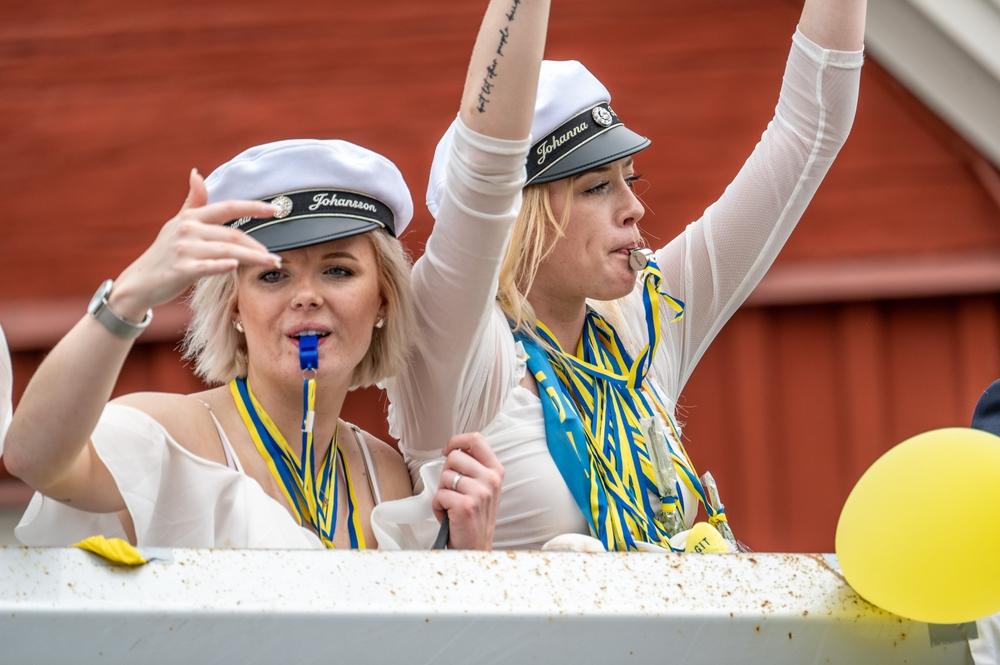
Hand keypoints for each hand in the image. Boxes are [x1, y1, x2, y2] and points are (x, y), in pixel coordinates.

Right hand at [109, 169, 279, 318]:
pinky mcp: (180, 269)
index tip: (276, 209)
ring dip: (251, 257)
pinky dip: (221, 264)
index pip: (228, 207)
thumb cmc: (164, 254)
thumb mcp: (177, 224)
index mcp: (191, 218)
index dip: (253, 207)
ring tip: (271, 263)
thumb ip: (193, 202)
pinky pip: (206, 266)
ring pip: (226, 250)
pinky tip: (235, 265)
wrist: (140, 282)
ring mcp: (183, 249)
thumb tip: (197, 173)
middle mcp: (187, 230)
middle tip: (276, 256)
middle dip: (257, 245)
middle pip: (232, 234)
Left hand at [432, 432, 503, 549]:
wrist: (476, 547)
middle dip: (446, 473)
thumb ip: (473, 466)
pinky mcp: (466, 506)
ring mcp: (480, 493)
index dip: (456, 441)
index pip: (475, 439)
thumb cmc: (474, 516)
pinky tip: (449, 515)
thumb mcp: (482, 487)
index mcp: (495, 470)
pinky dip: (438, 506)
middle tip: (453, 490)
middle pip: (454, 457)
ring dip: (442, 492)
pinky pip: (439, 495)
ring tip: (452, 504)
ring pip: (444, 476)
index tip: (447, 451)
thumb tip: (452, 450)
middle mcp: (491, 479)